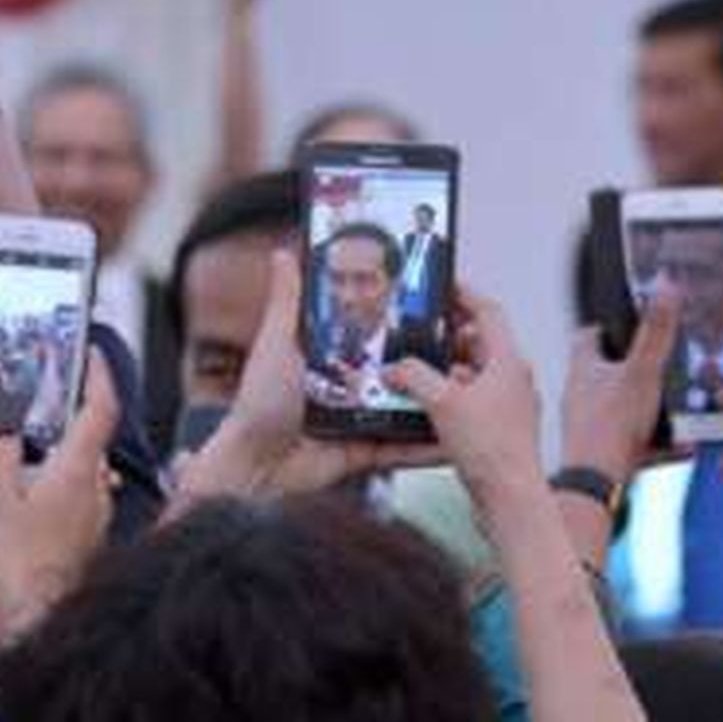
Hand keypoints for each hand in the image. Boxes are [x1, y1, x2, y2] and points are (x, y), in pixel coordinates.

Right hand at [0, 350, 119, 643]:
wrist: (34, 618)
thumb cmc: (20, 565)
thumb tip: (3, 434)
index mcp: (77, 467)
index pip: (100, 405)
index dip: (98, 373)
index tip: (91, 353)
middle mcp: (95, 486)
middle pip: (82, 437)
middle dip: (55, 423)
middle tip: (28, 414)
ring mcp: (95, 512)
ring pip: (75, 470)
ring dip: (48, 461)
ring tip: (9, 472)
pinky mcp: (87, 535)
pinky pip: (71, 499)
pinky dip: (49, 491)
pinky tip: (20, 507)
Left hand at [176, 251, 441, 505]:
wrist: (254, 469)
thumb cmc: (256, 406)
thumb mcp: (275, 343)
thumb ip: (286, 300)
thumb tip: (284, 252)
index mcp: (328, 354)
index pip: (370, 329)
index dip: (398, 316)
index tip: (429, 299)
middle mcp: (347, 384)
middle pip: (396, 367)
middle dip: (427, 359)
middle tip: (462, 343)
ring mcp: (359, 418)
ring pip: (407, 407)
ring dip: (435, 401)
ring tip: (469, 388)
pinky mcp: (366, 450)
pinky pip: (403, 447)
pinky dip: (428, 446)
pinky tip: (454, 437)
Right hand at [385, 288, 542, 516]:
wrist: (509, 499)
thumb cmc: (493, 452)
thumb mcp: (442, 402)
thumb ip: (413, 376)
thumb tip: (397, 367)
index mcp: (508, 362)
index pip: (488, 311)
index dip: (464, 295)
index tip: (445, 286)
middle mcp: (513, 380)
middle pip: (479, 342)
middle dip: (447, 337)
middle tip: (418, 333)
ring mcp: (507, 405)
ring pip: (473, 373)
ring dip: (445, 369)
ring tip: (415, 371)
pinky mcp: (498, 429)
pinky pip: (471, 401)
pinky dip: (449, 396)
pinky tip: (426, 407)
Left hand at [561, 291, 679, 482]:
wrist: (596, 485)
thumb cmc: (608, 428)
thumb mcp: (643, 371)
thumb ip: (657, 331)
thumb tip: (665, 286)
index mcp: (583, 367)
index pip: (589, 334)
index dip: (612, 325)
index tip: (635, 322)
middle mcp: (581, 394)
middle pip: (610, 371)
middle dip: (639, 369)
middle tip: (669, 367)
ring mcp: (590, 423)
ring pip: (625, 408)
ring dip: (653, 409)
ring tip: (683, 410)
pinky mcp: (602, 451)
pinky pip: (635, 442)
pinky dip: (660, 442)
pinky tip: (685, 446)